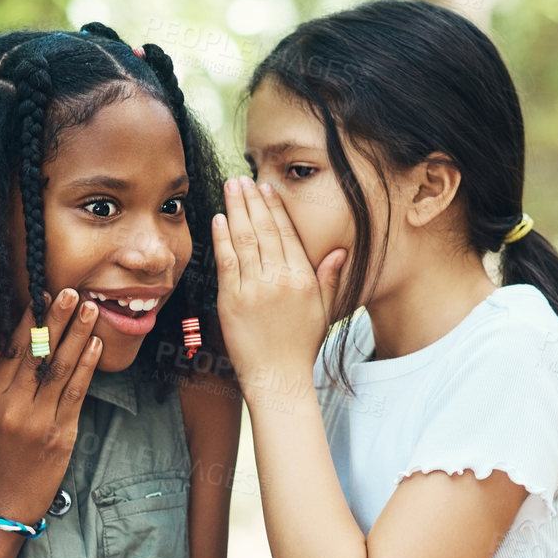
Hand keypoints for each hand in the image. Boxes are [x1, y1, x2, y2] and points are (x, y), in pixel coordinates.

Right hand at [0, 287, 102, 524]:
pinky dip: (87, 365)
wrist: (5, 502)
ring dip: (77, 334)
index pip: (11, 350)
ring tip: (89, 308)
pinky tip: (95, 344)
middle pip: (38, 354)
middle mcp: (13, 406)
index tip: (41, 297)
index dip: (28, 322)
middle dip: (55, 319)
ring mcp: (38, 420)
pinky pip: (77, 392)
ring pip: (60, 368)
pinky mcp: (61, 433)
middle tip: (70, 291)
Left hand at [212, 176, 346, 394]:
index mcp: (303, 279)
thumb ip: (328, 278)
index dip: (275, 208)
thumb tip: (339, 251)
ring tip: (229, 188)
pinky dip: (222, 238)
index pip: (286, 234)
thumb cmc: (300, 347)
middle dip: (252, 201)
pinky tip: (218, 219)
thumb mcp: (323, 311)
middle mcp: (279, 279)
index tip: (266, 189)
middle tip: (242, 179)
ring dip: (235, 210)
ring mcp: (254, 289)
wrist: (278, 378)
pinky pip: (226, 261)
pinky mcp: (232, 300)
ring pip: (244, 239)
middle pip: (264, 230)